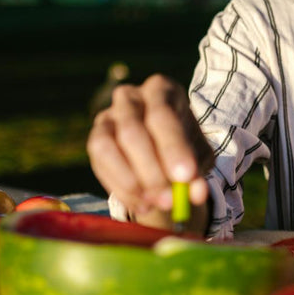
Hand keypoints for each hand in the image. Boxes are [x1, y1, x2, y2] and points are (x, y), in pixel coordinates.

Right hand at [86, 75, 212, 221]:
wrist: (163, 145)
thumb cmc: (184, 144)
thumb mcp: (198, 155)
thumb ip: (198, 170)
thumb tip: (196, 194)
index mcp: (161, 89)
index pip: (163, 116)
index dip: (173, 148)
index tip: (185, 176)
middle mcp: (130, 97)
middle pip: (133, 131)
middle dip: (151, 171)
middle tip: (169, 200)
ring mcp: (108, 116)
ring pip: (108, 146)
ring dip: (131, 181)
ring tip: (155, 204)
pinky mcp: (95, 138)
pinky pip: (99, 163)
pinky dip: (120, 188)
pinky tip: (142, 205)